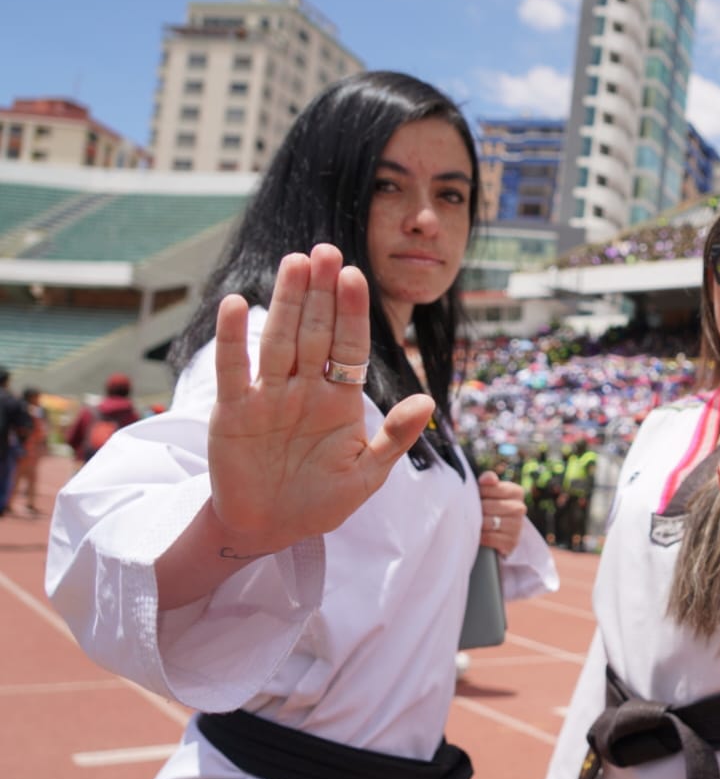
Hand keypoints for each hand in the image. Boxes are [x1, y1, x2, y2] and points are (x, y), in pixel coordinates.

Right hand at [207, 243, 433, 552]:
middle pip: (315, 332)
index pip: (349, 346)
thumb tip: (428, 402)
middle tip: (327, 250)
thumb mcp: (367, 474)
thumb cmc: (322, 501)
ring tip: (296, 262)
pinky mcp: (233, 411)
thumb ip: (395, 438)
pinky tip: (238, 304)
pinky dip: (234, 339)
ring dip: (287, 302)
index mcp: (339, 399)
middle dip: (321, 292)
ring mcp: (269, 396)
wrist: (271, 529)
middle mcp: (304, 389)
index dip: (351, 312)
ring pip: (279, 340)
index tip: (356, 275)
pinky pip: (235, 369)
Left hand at [478, 470, 525, 556]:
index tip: (478, 496)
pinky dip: (481, 537)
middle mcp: (520, 508)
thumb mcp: (490, 491)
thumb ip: (489, 480)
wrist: (497, 532)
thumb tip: (486, 479)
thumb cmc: (490, 506)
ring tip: (475, 523)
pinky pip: (489, 538)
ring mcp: (517, 526)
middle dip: (477, 510)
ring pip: (488, 522)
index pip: (492, 488)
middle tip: (473, 512)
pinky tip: (480, 535)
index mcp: (516, 492)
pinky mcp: (512, 542)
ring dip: (478, 524)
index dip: (480, 492)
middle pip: (488, 506)